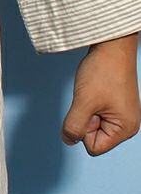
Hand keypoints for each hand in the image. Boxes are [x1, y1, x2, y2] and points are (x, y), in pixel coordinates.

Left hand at [62, 34, 139, 155]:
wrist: (111, 46)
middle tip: (92, 97)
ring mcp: (120, 114)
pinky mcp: (112, 104)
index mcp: (125, 129)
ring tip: (94, 92)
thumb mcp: (84, 102)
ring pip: (90, 123)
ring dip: (85, 108)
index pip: (93, 147)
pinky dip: (87, 101)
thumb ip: (74, 125)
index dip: (83, 129)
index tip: (90, 108)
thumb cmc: (102, 72)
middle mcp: (126, 125)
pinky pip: (92, 111)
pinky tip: (94, 88)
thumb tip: (68, 141)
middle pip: (92, 136)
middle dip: (85, 118)